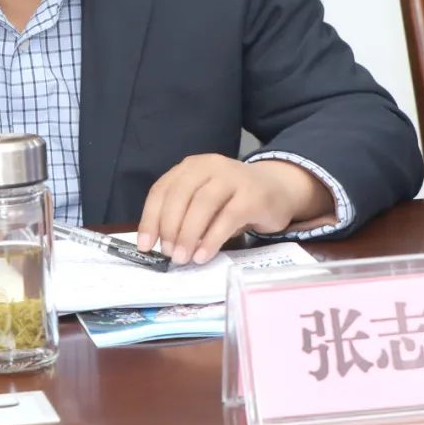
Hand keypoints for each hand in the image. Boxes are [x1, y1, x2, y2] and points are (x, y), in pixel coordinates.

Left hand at [136, 155, 332, 265]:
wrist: (278, 189)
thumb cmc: (233, 199)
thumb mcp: (204, 200)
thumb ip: (184, 215)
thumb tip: (162, 246)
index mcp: (191, 167)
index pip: (162, 190)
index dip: (150, 218)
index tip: (145, 246)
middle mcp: (210, 166)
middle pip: (180, 195)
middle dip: (169, 227)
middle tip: (167, 254)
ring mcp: (233, 178)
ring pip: (202, 204)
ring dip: (188, 234)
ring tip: (182, 258)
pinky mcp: (253, 195)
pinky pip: (228, 217)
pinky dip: (212, 239)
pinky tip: (203, 256)